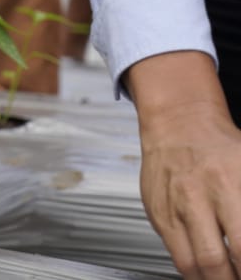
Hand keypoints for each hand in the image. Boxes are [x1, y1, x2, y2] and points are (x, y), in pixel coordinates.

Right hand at [137, 96, 240, 277]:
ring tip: (222, 277)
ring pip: (189, 264)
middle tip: (238, 279)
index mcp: (226, 185)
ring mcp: (170, 206)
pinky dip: (192, 266)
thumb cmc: (220, 146)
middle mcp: (194, 197)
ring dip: (209, 279)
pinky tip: (206, 265)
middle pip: (213, 262)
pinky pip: (173, 251)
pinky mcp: (155, 212)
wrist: (178, 122)